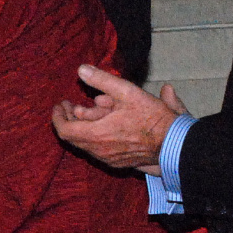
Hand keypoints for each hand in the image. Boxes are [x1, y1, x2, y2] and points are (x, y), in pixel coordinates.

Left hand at [51, 65, 181, 174]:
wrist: (174, 143)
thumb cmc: (152, 117)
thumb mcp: (127, 92)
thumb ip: (102, 80)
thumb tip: (81, 69)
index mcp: (96, 135)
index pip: (64, 130)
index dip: (58, 117)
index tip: (60, 104)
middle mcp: (99, 151)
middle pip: (72, 138)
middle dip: (68, 119)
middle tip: (70, 105)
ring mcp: (109, 159)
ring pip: (85, 145)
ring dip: (82, 128)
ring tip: (85, 112)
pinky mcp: (118, 163)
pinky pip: (98, 151)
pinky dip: (93, 137)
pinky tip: (101, 125)